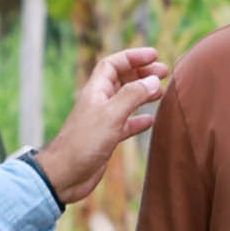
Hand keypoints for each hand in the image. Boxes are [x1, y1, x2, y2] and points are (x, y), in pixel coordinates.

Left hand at [39, 41, 171, 202]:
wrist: (65, 174)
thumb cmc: (83, 143)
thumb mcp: (111, 115)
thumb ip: (133, 96)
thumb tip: (153, 81)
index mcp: (96, 90)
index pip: (113, 64)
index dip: (133, 57)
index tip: (154, 55)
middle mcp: (99, 102)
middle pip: (122, 79)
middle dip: (142, 73)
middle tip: (164, 72)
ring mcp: (103, 120)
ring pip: (126, 100)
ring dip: (143, 94)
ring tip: (161, 92)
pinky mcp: (107, 138)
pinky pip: (126, 124)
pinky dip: (139, 120)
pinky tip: (151, 120)